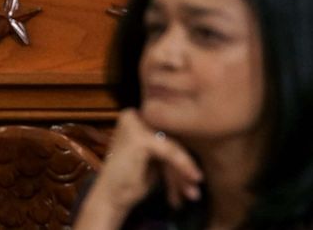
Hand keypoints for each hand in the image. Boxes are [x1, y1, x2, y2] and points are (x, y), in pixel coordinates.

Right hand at [73, 109, 202, 228]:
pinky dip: (183, 165)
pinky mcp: (138, 136)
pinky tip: (193, 178)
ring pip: (173, 144)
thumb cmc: (132, 179)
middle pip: (172, 136)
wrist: (110, 198)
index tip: (197, 174)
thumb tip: (202, 135)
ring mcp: (135, 123)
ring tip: (193, 190)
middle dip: (185, 163)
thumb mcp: (156, 157)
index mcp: (138, 115)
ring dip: (185, 168)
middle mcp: (134, 114)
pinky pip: (170, 150)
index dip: (184, 152)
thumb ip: (171, 144)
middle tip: (196, 184)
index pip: (170, 129)